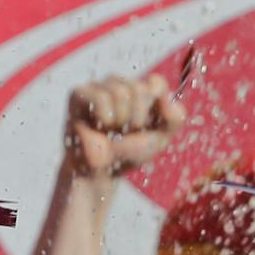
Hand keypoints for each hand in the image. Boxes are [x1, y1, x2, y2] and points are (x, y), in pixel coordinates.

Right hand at [64, 75, 187, 179]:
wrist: (103, 171)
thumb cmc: (130, 151)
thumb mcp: (162, 137)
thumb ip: (175, 117)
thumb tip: (165, 95)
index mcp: (141, 89)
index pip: (156, 83)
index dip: (155, 108)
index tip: (148, 125)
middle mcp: (120, 83)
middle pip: (140, 88)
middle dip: (137, 118)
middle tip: (126, 131)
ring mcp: (99, 86)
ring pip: (121, 91)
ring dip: (121, 119)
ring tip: (112, 130)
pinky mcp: (79, 93)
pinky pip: (100, 96)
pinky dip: (105, 116)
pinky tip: (100, 125)